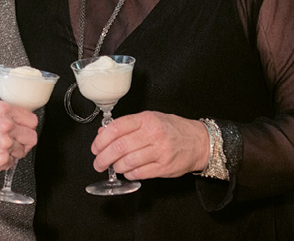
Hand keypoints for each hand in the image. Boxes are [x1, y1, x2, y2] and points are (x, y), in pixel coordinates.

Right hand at [0, 101, 37, 180]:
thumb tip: (13, 118)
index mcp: (1, 110)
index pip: (31, 119)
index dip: (27, 125)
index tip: (24, 128)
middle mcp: (5, 125)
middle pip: (32, 136)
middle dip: (24, 139)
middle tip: (15, 141)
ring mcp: (4, 144)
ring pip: (23, 151)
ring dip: (14, 151)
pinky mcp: (1, 160)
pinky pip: (12, 162)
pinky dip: (5, 161)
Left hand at [90, 111, 208, 179]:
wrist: (198, 141)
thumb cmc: (171, 129)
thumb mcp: (149, 119)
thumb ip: (126, 126)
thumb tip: (103, 134)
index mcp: (146, 119)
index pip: (117, 128)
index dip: (101, 140)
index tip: (95, 148)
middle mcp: (153, 134)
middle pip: (119, 147)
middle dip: (104, 158)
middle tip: (98, 163)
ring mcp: (160, 151)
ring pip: (128, 162)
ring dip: (116, 167)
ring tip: (114, 167)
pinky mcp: (164, 167)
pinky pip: (140, 173)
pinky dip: (129, 174)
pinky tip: (128, 171)